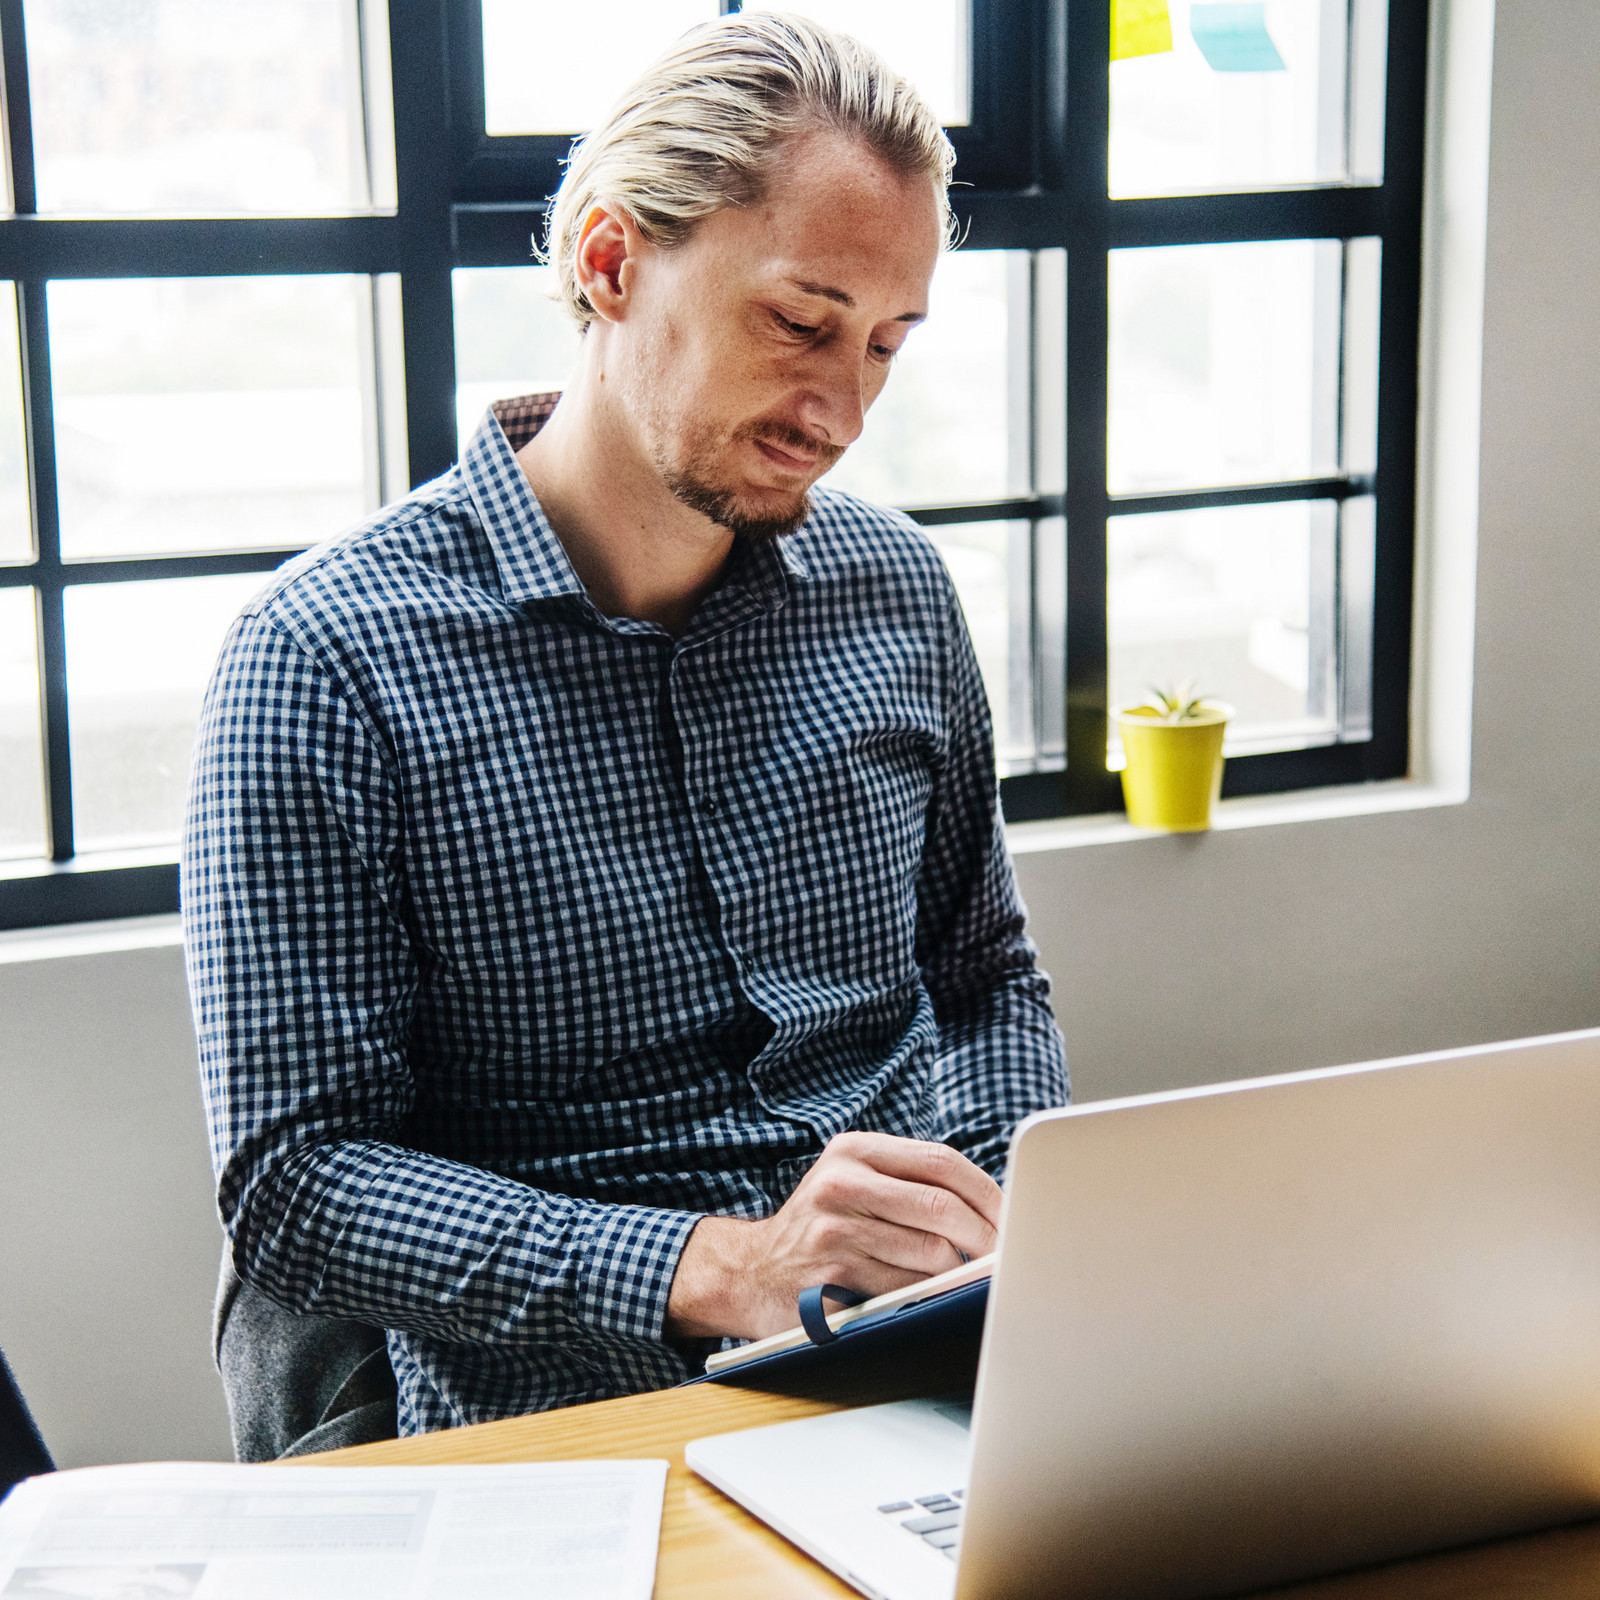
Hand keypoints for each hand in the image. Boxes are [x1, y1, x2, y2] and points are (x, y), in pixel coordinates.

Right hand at [665, 1132, 1001, 1341]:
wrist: (749, 1271)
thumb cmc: (820, 1228)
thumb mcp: (853, 1182)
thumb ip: (909, 1183)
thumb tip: (993, 1207)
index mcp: (854, 1149)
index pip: (940, 1161)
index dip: (987, 1191)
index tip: (1013, 1216)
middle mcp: (841, 1182)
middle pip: (941, 1205)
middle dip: (986, 1235)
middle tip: (1007, 1256)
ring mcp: (834, 1229)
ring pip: (930, 1250)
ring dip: (963, 1271)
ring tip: (976, 1278)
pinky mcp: (832, 1276)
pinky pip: (905, 1287)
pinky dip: (932, 1295)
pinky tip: (938, 1296)